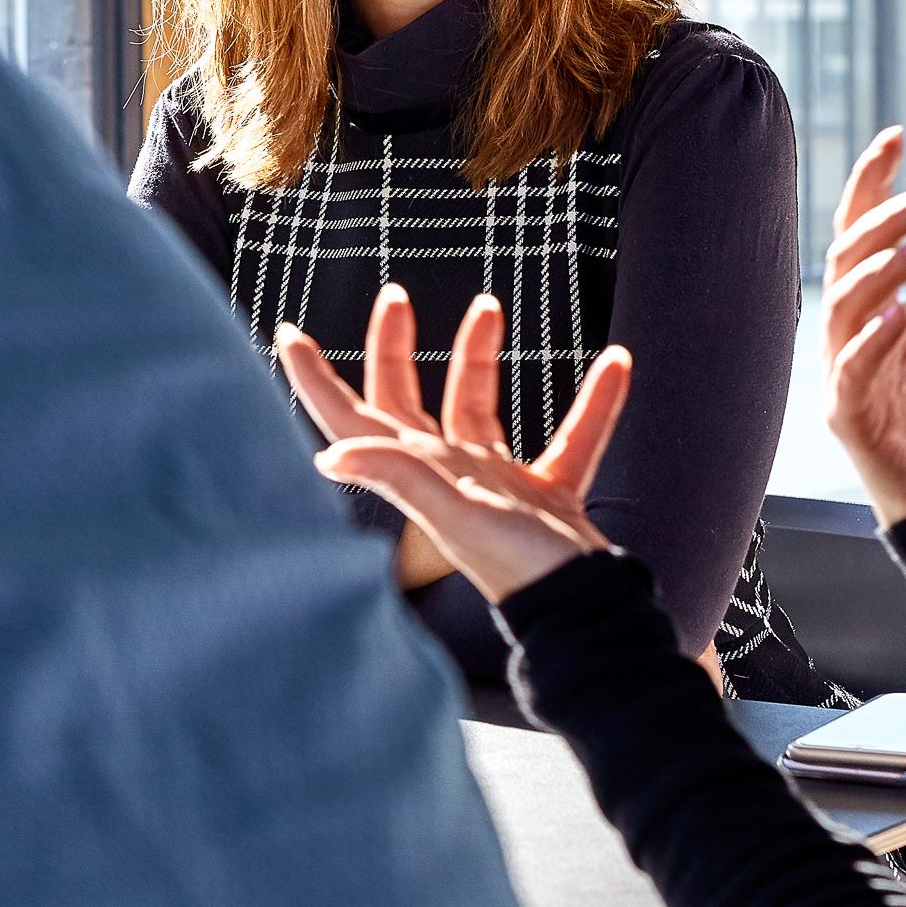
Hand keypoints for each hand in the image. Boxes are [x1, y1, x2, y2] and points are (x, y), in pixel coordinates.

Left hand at [275, 285, 632, 603]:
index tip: (289, 332)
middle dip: (394, 346)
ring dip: (480, 355)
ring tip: (489, 306)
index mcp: (417, 470)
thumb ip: (399, 476)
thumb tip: (329, 454)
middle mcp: (447, 471)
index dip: (315, 378)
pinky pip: (573, 435)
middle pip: (405, 398)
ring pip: (478, 404)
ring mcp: (495, 482)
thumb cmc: (515, 567)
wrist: (580, 609)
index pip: (350, 416)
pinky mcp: (546, 493)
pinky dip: (596, 401)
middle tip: (394, 296)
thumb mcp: (453, 514)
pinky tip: (616, 364)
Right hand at [820, 128, 905, 528]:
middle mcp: (847, 334)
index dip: (871, 184)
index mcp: (869, 309)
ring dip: (884, 269)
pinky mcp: (849, 417)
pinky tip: (903, 317)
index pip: (858, 232)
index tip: (896, 136)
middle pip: (847, 259)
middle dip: (885, 220)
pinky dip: (872, 342)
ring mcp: (842, 374)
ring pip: (844, 305)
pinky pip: (851, 372)